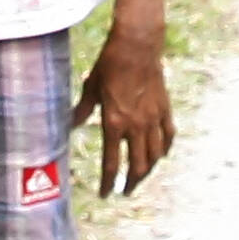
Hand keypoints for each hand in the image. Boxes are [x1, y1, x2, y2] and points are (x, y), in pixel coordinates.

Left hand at [74, 24, 173, 196]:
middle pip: (137, 166)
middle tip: (125, 191)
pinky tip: (161, 155)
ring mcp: (153, 119)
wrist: (137, 46)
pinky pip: (167, 136)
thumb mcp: (91, 87)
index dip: (108, 183)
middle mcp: (135, 126)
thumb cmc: (110, 64)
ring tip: (140, 177)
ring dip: (148, 171)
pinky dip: (164, 149)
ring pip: (155, 156)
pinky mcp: (164, 109)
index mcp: (114, 124)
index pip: (112, 164)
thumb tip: (70, 124)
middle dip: (130, 183)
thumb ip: (82, 110)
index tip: (105, 194)